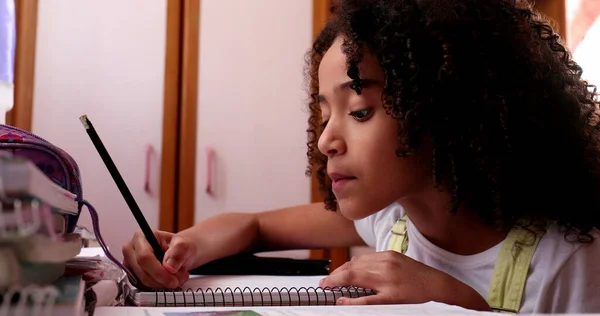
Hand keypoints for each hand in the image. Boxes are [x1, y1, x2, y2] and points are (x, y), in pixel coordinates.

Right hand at [122, 230, 197, 288]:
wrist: (180, 253)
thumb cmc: (179, 246)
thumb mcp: (184, 244)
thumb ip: (178, 253)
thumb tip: (169, 267)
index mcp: (141, 237)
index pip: (144, 257)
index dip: (159, 272)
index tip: (173, 280)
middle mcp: (131, 250)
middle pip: (143, 272)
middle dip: (163, 280)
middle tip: (179, 279)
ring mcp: (130, 264)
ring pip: (143, 282)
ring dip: (162, 284)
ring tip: (177, 277)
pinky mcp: (133, 276)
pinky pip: (143, 287)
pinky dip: (158, 287)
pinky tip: (167, 280)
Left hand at [319, 251, 489, 310]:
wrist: (443, 288)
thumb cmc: (421, 279)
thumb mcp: (399, 266)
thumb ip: (381, 267)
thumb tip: (359, 272)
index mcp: (388, 257)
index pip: (358, 260)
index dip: (341, 268)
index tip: (331, 276)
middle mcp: (387, 265)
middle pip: (353, 267)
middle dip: (335, 275)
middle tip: (324, 284)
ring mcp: (390, 281)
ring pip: (357, 277)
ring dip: (339, 282)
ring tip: (328, 289)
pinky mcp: (394, 297)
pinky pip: (368, 298)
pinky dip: (352, 299)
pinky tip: (342, 300)